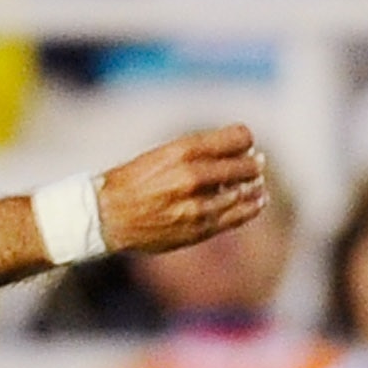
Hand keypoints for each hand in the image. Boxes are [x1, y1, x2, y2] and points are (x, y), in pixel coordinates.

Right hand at [92, 124, 268, 254]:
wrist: (108, 216)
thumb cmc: (134, 181)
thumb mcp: (162, 154)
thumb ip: (197, 153)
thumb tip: (238, 151)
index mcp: (183, 151)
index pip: (236, 138)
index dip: (245, 140)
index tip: (247, 143)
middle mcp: (193, 176)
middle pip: (244, 166)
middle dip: (253, 164)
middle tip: (258, 163)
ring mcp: (198, 205)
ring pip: (242, 193)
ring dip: (254, 187)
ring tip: (259, 184)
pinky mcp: (199, 228)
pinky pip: (235, 217)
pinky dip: (250, 208)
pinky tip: (257, 203)